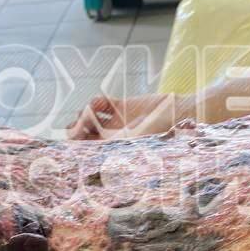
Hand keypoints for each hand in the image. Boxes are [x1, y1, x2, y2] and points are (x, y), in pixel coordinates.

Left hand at [68, 92, 188, 139]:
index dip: (76, 142)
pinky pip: (102, 103)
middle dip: (77, 127)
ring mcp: (115, 121)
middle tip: (80, 121)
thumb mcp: (133, 141)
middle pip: (84, 133)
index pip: (86, 149)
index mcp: (112, 150)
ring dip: (86, 113)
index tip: (75, 134)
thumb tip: (89, 148)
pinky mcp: (122, 106)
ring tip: (89, 110)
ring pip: (90, 117)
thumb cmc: (157, 133)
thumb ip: (111, 143)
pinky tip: (102, 101)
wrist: (174, 114)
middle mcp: (111, 137)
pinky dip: (97, 101)